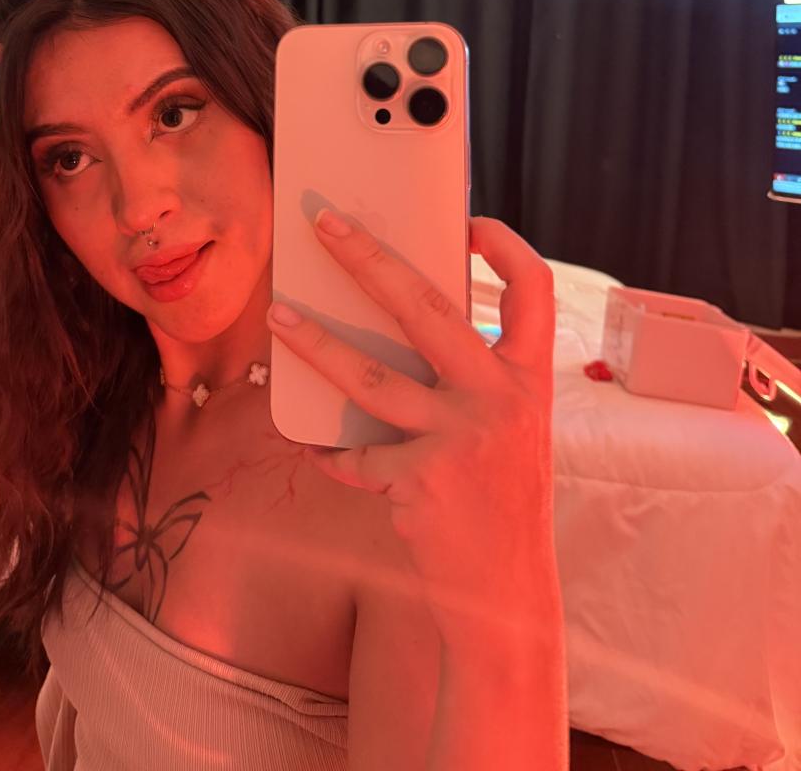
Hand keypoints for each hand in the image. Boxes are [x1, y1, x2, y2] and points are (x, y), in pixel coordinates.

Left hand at [266, 212, 560, 639]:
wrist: (507, 592)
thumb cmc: (500, 495)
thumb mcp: (509, 425)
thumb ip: (472, 376)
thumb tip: (395, 316)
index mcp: (530, 377)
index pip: (534, 289)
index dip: (505, 246)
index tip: (466, 221)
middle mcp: (500, 399)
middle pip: (426, 307)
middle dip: (369, 258)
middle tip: (325, 224)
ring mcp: (459, 439)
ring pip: (370, 378)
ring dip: (317, 345)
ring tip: (278, 318)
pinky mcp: (420, 481)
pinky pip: (356, 454)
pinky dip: (332, 451)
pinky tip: (314, 448)